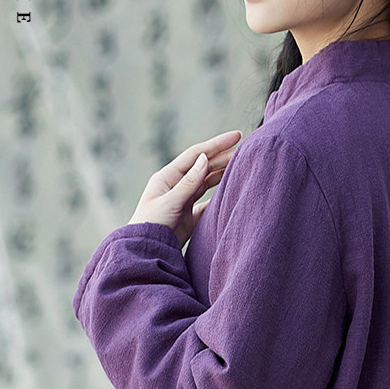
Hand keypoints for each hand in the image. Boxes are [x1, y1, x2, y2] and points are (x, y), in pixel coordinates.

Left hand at [127, 129, 242, 247]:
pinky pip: (207, 202)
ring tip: (240, 166)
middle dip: (223, 157)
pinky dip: (219, 196)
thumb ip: (189, 183)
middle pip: (203, 166)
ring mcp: (183, 200)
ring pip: (206, 182)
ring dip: (222, 173)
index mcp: (168, 177)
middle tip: (245, 151)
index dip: (217, 144)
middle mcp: (176, 185)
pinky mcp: (189, 216)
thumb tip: (204, 158)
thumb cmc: (150, 225)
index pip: (196, 154)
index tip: (236, 136)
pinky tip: (231, 191)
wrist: (144, 251)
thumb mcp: (170, 202)